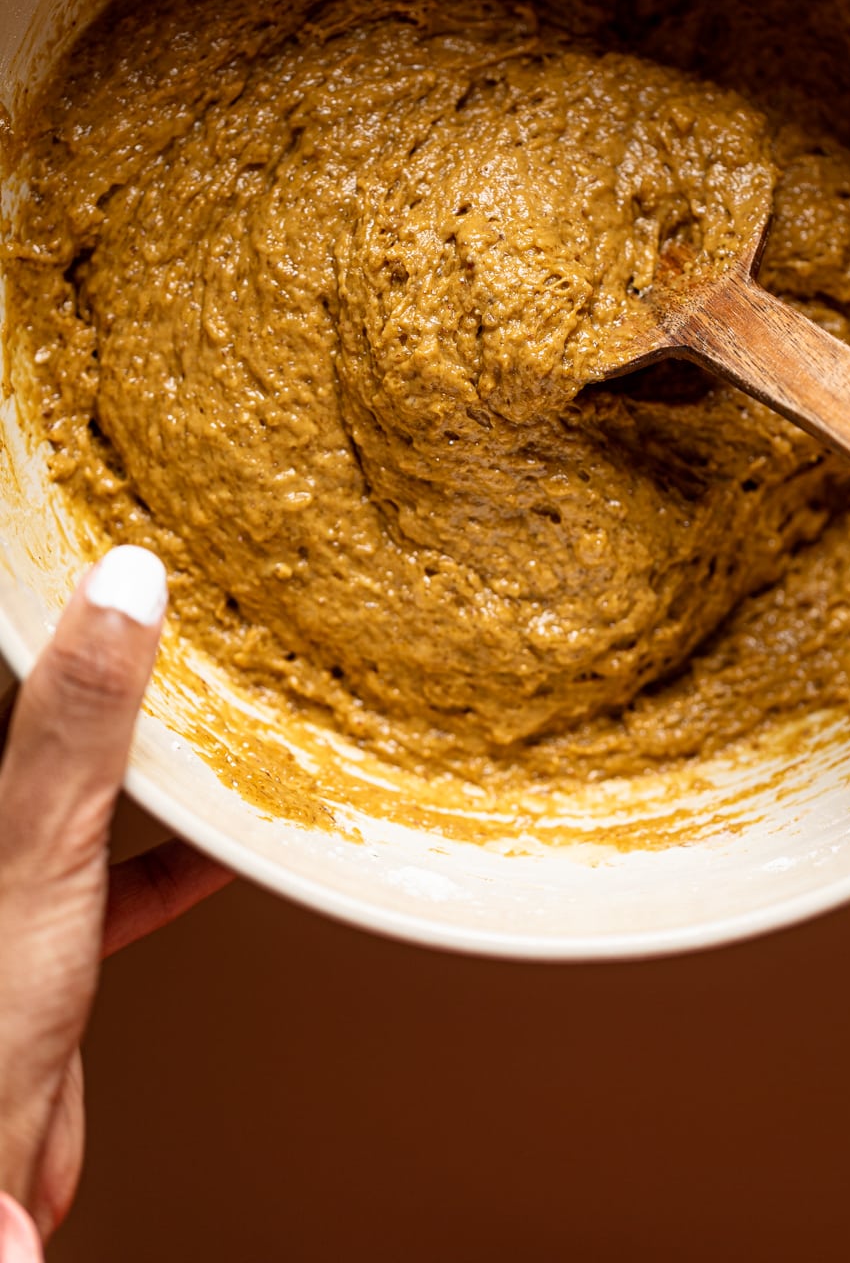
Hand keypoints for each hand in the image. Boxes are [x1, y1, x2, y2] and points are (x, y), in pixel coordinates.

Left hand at [0, 547, 231, 1255]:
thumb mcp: (31, 844)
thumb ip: (75, 721)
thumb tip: (124, 587)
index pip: (9, 647)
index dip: (47, 579)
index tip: (94, 513)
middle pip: (44, 707)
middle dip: (108, 650)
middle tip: (172, 585)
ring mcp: (9, 878)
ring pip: (81, 786)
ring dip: (145, 749)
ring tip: (210, 694)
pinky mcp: (42, 943)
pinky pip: (114, 877)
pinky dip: (170, 858)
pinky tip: (221, 845)